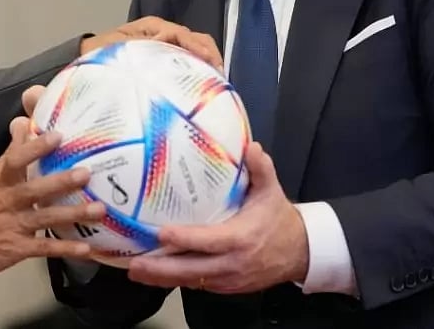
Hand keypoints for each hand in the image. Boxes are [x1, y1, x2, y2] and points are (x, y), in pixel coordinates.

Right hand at [0, 117, 105, 278]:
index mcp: (0, 182)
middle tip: (85, 173)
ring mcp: (14, 225)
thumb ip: (10, 152)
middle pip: (35, 190)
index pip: (15, 160)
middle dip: (61, 182)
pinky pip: (45, 248)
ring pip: (46, 218)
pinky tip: (87, 247)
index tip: (57, 136)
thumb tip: (22, 121)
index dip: (35, 148)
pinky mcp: (18, 249)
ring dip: (73, 214)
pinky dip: (66, 248)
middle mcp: (8, 201)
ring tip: (98, 209)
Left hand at [82, 16, 222, 69]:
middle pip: (196, 39)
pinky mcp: (166, 60)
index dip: (196, 47)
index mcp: (153, 27)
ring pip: (195, 50)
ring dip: (207, 62)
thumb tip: (168, 42)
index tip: (209, 63)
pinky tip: (204, 85)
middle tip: (220, 76)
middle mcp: (164, 33)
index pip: (182, 34)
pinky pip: (187, 61)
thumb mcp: (120, 48)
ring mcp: (166, 46)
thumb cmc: (101, 52)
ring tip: (217, 82)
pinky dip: (199, 70)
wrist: (89, 58)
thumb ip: (143, 45)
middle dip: (210, 54)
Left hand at [126, 142, 309, 293]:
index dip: (184, 239)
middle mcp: (232, 262)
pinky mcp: (226, 287)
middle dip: (160, 268)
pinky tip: (156, 276)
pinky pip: (198, 285)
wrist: (300, 253)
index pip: (208, 241)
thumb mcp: (272, 191)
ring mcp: (228, 279)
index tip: (161, 233)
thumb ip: (261, 169)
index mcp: (241, 238)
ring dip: (162, 278)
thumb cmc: (279, 220)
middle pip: (191, 269)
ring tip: (135, 271)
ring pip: (191, 281)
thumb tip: (251, 146)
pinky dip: (176, 281)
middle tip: (134, 263)